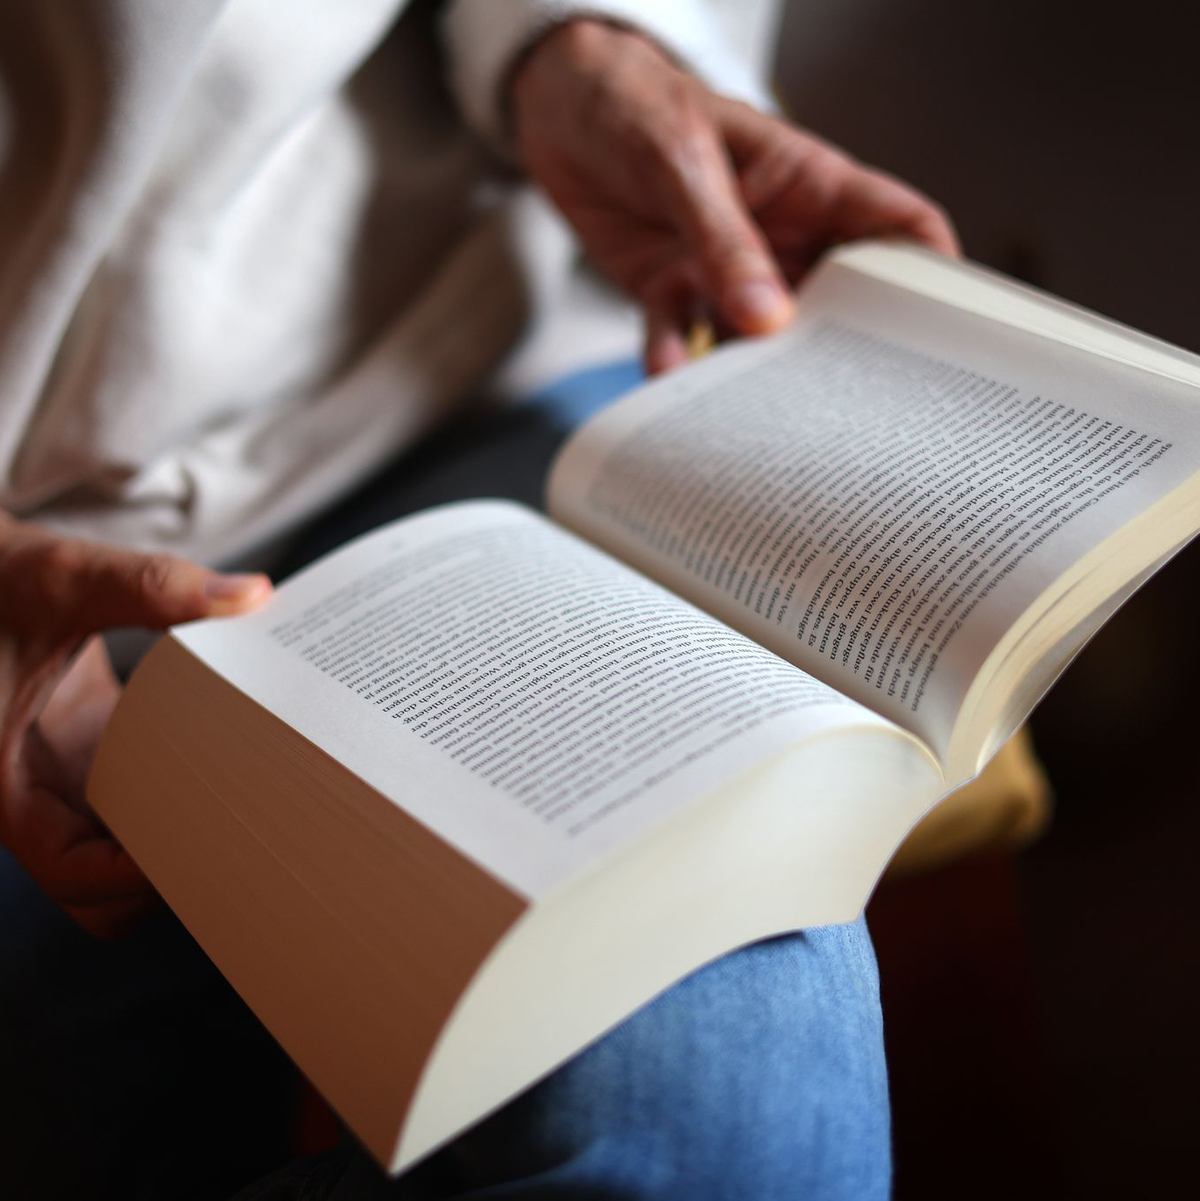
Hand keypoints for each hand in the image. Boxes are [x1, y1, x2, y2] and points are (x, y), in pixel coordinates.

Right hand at [0, 513, 270, 935]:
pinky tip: (228, 755)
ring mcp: (59, 776)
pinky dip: (175, 794)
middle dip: (167, 874)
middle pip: (101, 890)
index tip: (217, 846)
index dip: (143, 877)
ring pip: (117, 855)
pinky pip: (132, 801)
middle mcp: (31, 794)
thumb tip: (250, 595)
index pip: (75, 874)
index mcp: (4, 787)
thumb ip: (151, 586)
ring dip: (173, 838)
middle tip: (246, 833)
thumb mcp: (62, 576)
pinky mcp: (85, 748)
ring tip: (246, 801)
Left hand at [511, 20, 957, 372]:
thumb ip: (723, 241)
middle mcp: (780, 237)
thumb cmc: (636, 104)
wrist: (561, 109)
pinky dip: (678, 364)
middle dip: (843, 354)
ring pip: (762, 339)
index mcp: (810, 187)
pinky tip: (669, 377)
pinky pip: (685, 342)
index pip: (898, 229)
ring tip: (754, 411)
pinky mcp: (675, 292)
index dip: (932, 278)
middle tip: (844, 404)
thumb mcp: (684, 163)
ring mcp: (728, 271)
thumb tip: (765, 317)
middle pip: (837, 306)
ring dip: (757, 374)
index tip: (946, 336)